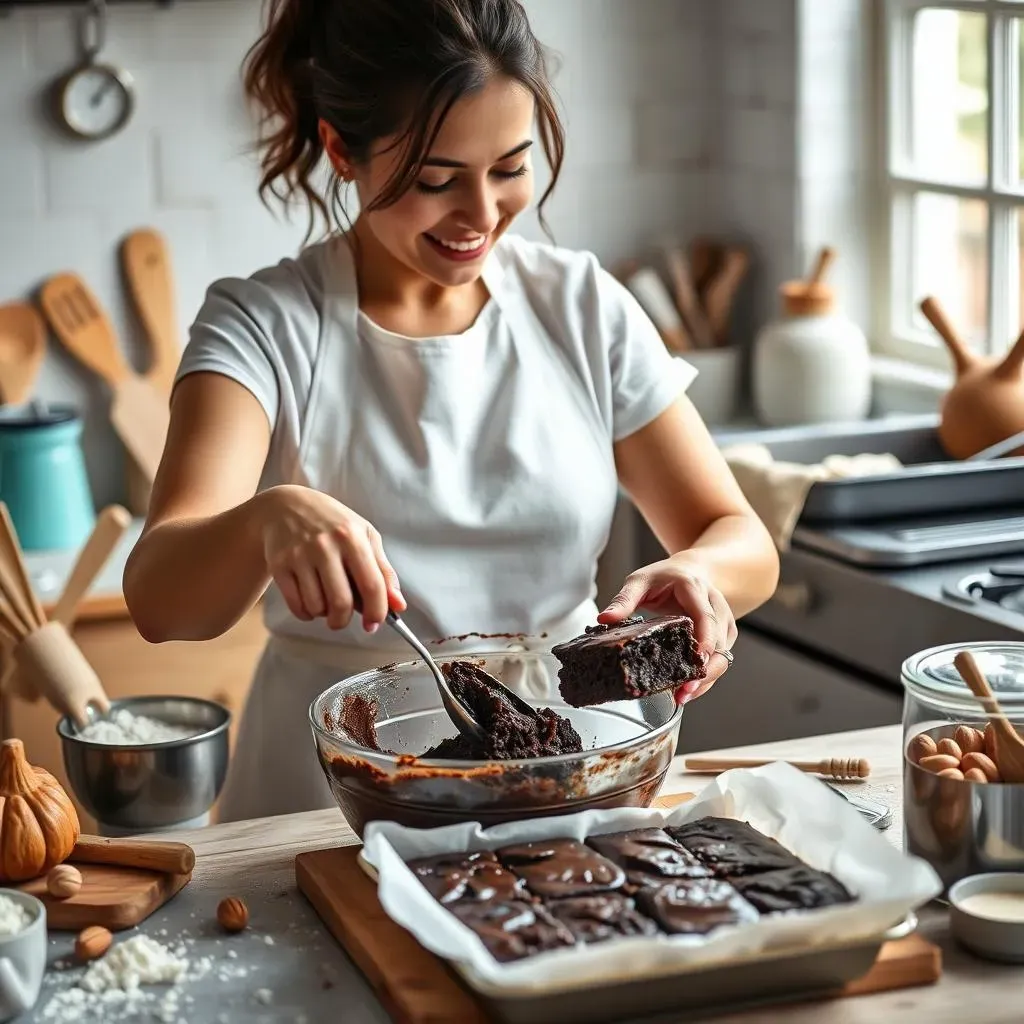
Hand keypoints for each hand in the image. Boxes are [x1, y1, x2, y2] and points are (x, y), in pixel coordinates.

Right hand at [258, 485, 405, 630]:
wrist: (285, 506)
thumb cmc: (332, 523)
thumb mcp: (364, 536)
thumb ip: (384, 571)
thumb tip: (398, 605)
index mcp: (352, 537)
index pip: (371, 585)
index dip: (377, 611)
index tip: (375, 622)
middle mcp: (325, 546)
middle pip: (341, 602)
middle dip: (345, 620)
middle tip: (344, 617)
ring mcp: (299, 555)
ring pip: (317, 607)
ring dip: (324, 614)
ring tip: (326, 600)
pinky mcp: (279, 565)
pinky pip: (297, 606)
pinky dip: (307, 612)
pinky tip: (310, 600)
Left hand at [598, 556, 735, 704]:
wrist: (692, 570)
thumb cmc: (665, 576)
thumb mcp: (640, 581)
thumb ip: (624, 599)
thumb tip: (604, 619)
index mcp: (695, 590)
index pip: (706, 617)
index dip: (704, 640)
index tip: (696, 660)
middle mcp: (715, 606)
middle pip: (718, 642)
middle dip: (704, 669)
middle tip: (685, 690)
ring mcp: (723, 622)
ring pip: (723, 655)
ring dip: (706, 678)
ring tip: (683, 696)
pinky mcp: (724, 636)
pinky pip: (720, 659)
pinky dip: (706, 676)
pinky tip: (688, 689)